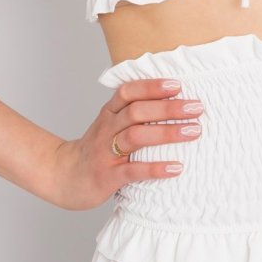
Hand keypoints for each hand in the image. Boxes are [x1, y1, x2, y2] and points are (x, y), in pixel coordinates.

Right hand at [40, 78, 204, 210]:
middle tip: (196, 108)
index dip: (152, 86)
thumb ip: (134, 111)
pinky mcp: (108, 176)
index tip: (177, 84)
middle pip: (137, 111)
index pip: (128, 92)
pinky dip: (155, 168)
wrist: (65, 176)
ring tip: (194, 132)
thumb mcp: (110, 124)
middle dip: (168, 108)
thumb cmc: (98, 149)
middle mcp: (107, 129)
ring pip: (136, 136)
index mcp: (109, 113)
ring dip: (167, 132)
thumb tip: (175, 100)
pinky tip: (176, 168)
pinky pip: (133, 170)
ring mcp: (106, 152)